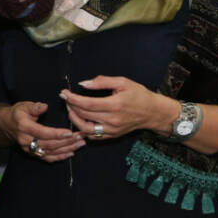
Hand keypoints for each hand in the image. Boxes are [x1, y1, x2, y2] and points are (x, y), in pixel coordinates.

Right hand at [0, 100, 80, 160]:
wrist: (6, 125)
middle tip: (81, 136)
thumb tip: (44, 106)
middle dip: (67, 141)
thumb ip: (34, 107)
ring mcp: (29, 149)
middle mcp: (26, 140)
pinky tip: (71, 153)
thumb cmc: (18, 113)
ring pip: (50, 152)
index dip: (56, 134)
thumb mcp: (24, 106)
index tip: (70, 132)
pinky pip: (47, 158)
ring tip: (81, 143)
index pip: (42, 132)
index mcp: (24, 127)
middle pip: (49, 144)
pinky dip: (60, 157)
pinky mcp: (32, 153)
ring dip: (67, 148)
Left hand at [60, 76, 174, 140]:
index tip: (64, 93)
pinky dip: (82, 128)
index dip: (72, 99)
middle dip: (70, 106)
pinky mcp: (112, 135)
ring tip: (71, 108)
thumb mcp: (123, 82)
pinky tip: (79, 119)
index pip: (87, 104)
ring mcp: (112, 130)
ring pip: (85, 128)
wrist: (153, 112)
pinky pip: (92, 135)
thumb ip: (102, 81)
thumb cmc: (139, 95)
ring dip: (74, 118)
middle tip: (66, 98)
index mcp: (115, 105)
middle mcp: (113, 120)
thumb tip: (83, 84)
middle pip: (83, 115)